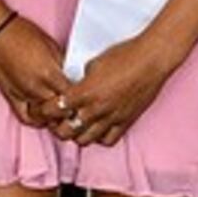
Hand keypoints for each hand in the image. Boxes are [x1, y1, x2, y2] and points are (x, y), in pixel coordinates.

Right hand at [0, 17, 72, 129]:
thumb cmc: (22, 32)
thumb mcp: (51, 46)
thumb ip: (63, 66)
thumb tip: (74, 78)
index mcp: (49, 73)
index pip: (73, 95)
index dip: (82, 97)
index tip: (87, 96)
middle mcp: (36, 88)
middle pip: (62, 111)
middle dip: (72, 110)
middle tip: (79, 106)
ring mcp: (23, 94)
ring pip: (46, 118)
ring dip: (56, 117)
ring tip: (63, 112)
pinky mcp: (11, 97)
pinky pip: (26, 118)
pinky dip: (38, 120)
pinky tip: (44, 116)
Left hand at [59, 31, 185, 149]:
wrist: (151, 60)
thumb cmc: (123, 56)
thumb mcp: (93, 63)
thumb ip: (80, 80)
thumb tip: (74, 89)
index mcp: (84, 92)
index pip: (55, 109)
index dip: (46, 109)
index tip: (47, 106)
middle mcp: (96, 109)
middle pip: (66, 131)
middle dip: (58, 127)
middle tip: (58, 120)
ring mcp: (111, 118)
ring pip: (85, 140)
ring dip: (76, 134)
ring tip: (76, 126)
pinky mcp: (126, 122)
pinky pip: (108, 140)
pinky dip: (99, 138)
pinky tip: (97, 129)